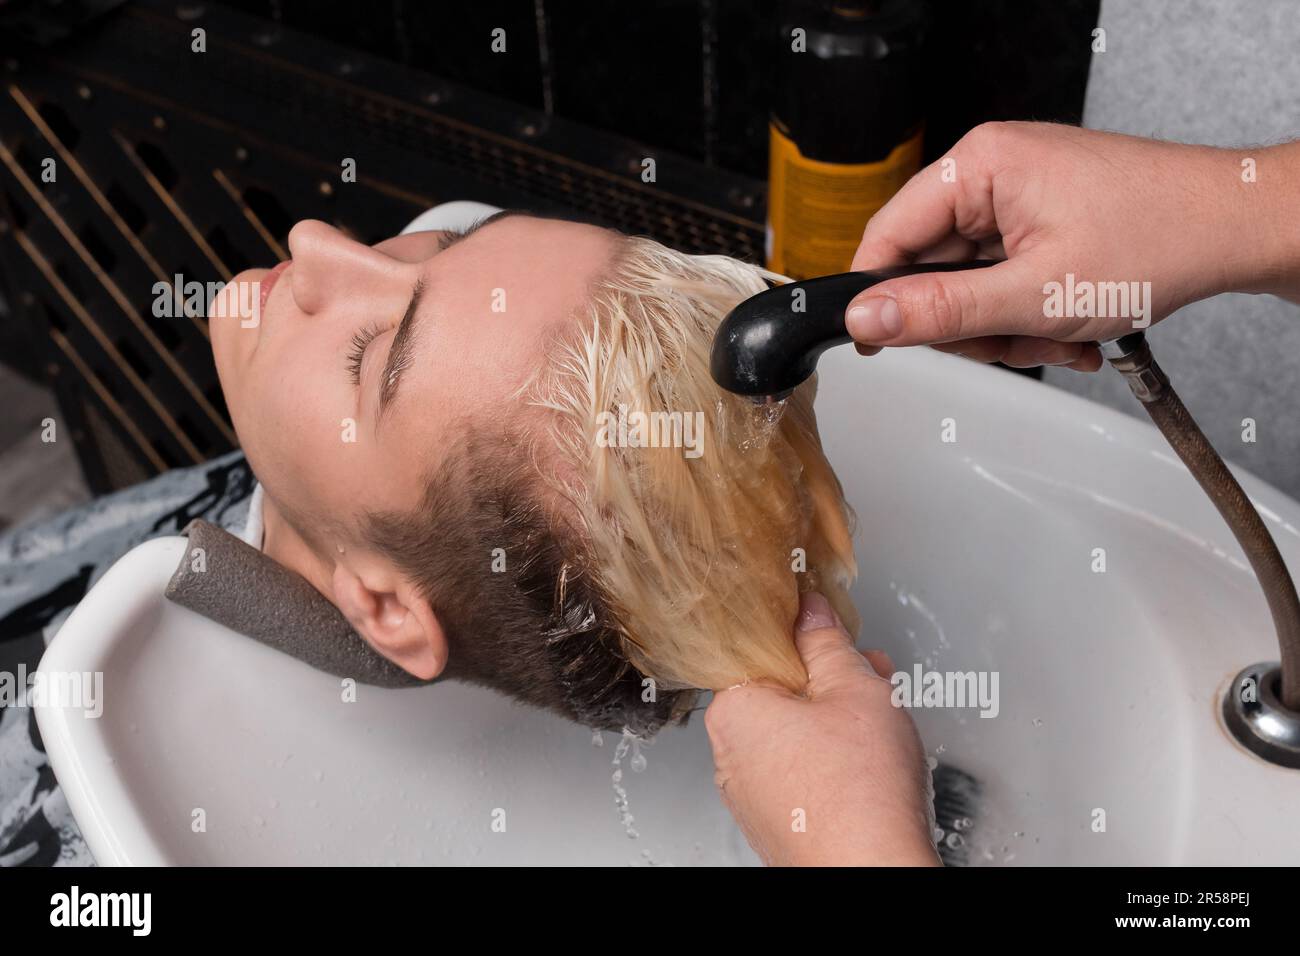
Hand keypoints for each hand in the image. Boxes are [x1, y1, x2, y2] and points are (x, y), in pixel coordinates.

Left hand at [705, 592, 938, 865]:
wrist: (871, 871)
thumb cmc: (859, 794)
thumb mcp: (854, 687)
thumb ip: (827, 641)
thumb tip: (811, 611)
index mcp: (734, 711)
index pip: (758, 652)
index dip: (803, 638)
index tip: (829, 631)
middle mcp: (729, 754)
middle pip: (779, 693)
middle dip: (827, 680)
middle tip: (868, 675)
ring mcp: (750, 792)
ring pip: (792, 733)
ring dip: (834, 718)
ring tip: (878, 718)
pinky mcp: (775, 821)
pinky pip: (799, 772)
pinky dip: (829, 759)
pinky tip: (865, 759)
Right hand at [846, 122, 1299, 368]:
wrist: (1237, 229)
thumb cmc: (1159, 237)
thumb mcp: (1033, 293)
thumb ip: (940, 310)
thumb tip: (867, 316)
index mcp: (980, 166)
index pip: (888, 235)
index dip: (879, 297)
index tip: (879, 342)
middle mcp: (993, 172)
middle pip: (930, 269)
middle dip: (970, 322)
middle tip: (1013, 339)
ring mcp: (1018, 197)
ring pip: (970, 285)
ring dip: (1007, 326)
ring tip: (1057, 334)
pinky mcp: (1039, 219)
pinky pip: (1003, 279)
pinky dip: (1029, 313)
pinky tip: (1068, 327)